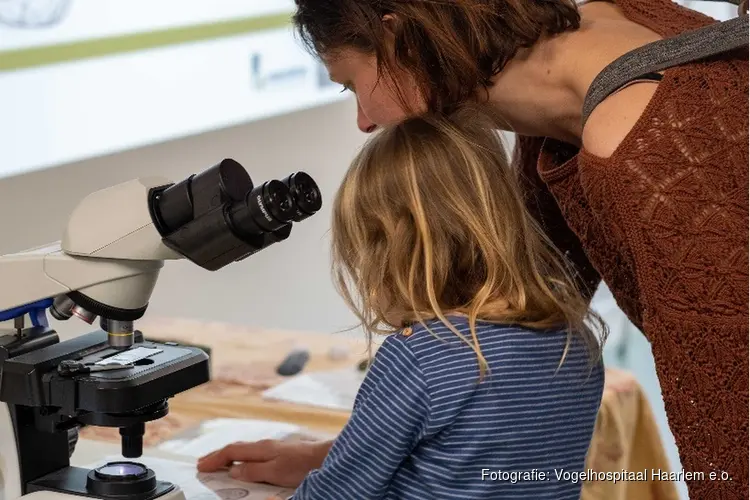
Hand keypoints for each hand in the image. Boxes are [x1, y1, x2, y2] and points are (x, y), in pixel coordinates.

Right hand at [197, 439, 332, 487]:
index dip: (215, 459)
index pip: (231, 452)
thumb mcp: (274, 472)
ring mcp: (274, 448)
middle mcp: (266, 445)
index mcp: (261, 449)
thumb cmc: (302, 464)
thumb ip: (253, 471)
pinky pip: (255, 454)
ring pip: (245, 451)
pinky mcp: (282, 453)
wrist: (326, 457)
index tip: (201, 466)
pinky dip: (243, 458)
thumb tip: (233, 471)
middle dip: (219, 455)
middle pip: (237, 449)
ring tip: (220, 463)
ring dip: (230, 456)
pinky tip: (245, 463)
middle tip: (204, 462)